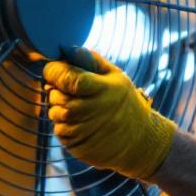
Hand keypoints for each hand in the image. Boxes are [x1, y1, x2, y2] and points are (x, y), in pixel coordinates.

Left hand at [43, 49, 176, 178]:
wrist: (140, 141)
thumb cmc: (124, 103)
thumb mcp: (116, 77)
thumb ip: (91, 61)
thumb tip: (67, 48)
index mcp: (102, 89)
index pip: (67, 78)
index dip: (54, 72)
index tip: (54, 70)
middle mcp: (91, 111)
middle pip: (56, 96)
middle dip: (57, 90)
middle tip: (71, 91)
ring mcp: (83, 132)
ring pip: (54, 114)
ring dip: (60, 108)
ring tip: (81, 109)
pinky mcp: (77, 147)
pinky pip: (59, 131)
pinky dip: (65, 125)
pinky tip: (82, 124)